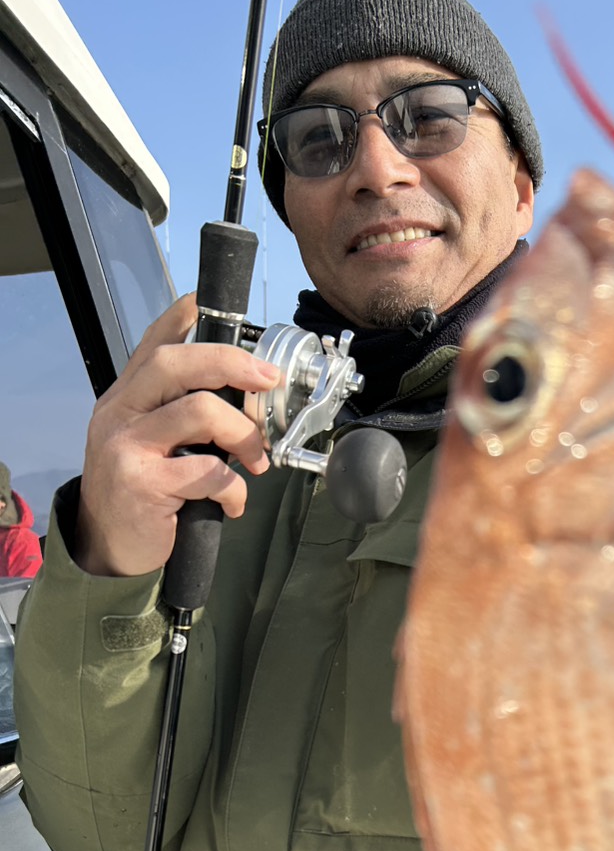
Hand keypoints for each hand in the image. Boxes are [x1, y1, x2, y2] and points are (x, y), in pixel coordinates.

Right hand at [76, 295, 280, 575]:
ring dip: (244, 435)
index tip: (207, 305)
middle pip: (177, 364)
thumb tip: (232, 383)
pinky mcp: (143, 483)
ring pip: (200, 412)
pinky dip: (234, 489)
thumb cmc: (138, 491)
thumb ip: (176, 410)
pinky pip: (208, 471)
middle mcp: (121, 413)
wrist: (107, 545)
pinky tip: (232, 503)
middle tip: (268, 382)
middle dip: (233, 365)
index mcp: (126, 398)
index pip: (153, 345)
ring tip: (256, 460)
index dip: (182, 319)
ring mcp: (128, 446)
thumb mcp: (145, 440)